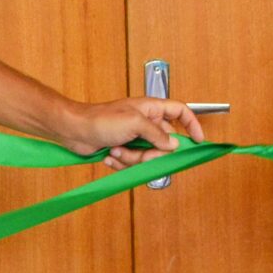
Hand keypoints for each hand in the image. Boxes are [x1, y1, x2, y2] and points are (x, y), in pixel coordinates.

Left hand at [61, 97, 207, 168]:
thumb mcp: (134, 122)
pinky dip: (122, 162)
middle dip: (151, 153)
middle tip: (139, 152)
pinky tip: (110, 155)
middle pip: (164, 144)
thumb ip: (157, 134)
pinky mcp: (124, 149)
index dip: (192, 124)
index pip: (180, 112)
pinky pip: (133, 163)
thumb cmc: (100, 119)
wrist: (74, 130)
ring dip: (132, 158)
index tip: (198, 140)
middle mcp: (145, 123)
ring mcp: (135, 137)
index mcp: (151, 109)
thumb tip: (173, 144)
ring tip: (117, 150)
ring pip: (148, 157)